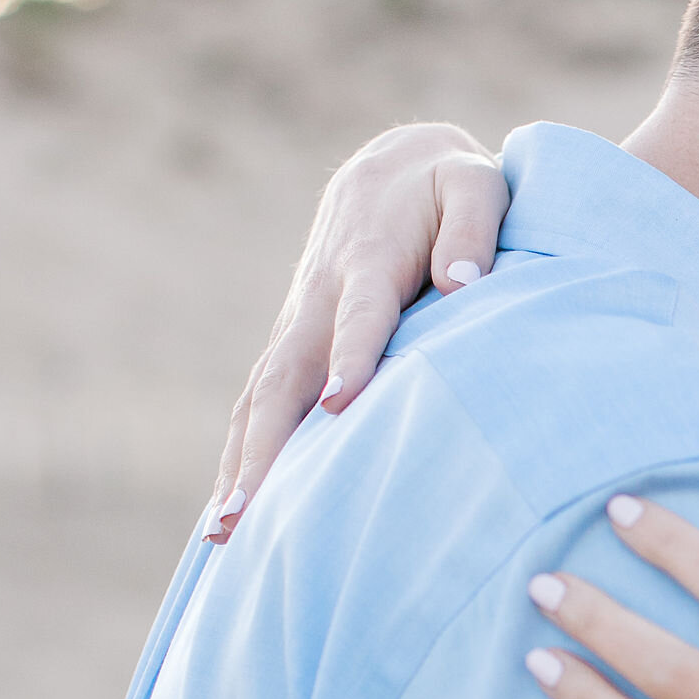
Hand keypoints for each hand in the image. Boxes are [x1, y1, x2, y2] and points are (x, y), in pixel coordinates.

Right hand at [207, 122, 508, 535]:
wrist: (391, 167)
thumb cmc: (447, 184)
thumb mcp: (473, 185)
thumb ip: (471, 229)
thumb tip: (464, 284)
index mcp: (368, 260)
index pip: (360, 316)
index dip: (350, 356)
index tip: (340, 404)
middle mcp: (320, 297)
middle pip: (286, 376)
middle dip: (265, 444)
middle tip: (249, 509)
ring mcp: (300, 323)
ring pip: (261, 398)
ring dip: (240, 462)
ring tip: (224, 531)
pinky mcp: (295, 343)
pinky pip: (260, 402)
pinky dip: (240, 454)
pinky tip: (230, 512)